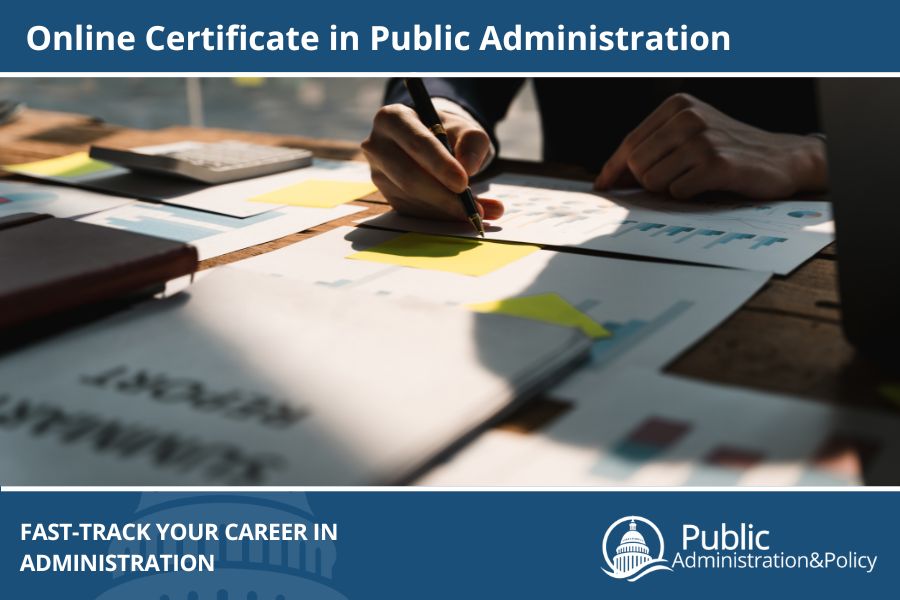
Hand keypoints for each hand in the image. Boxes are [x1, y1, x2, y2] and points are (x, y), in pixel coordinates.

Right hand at [362, 104, 503, 220]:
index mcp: (393, 118)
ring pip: (410, 197)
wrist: (431, 142)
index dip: (439, 164)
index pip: (416, 143)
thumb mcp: (465, 129)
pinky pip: (412, 211)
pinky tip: (460, 214)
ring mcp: (378, 173)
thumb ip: (472, 143)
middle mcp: (377, 145)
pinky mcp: (386, 194)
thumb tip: (468, 168)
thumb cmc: (448, 133)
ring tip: (478, 212)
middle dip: (442, 195)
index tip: (463, 182)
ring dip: (444, 209)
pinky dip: (439, 216)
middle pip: (409, 175)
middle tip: (472, 208)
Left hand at [594, 93, 827, 199]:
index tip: (602, 186)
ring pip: (652, 181)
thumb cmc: (728, 149)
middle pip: (636, 165)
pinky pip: (677, 192)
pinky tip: (708, 183)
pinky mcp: (715, 164)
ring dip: (669, 188)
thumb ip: (652, 148)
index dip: (613, 169)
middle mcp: (687, 117)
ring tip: (694, 177)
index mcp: (676, 105)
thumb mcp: (689, 135)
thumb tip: (609, 177)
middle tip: (676, 178)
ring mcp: (702, 139)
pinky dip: (688, 194)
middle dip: (648, 180)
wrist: (781, 158)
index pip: (629, 144)